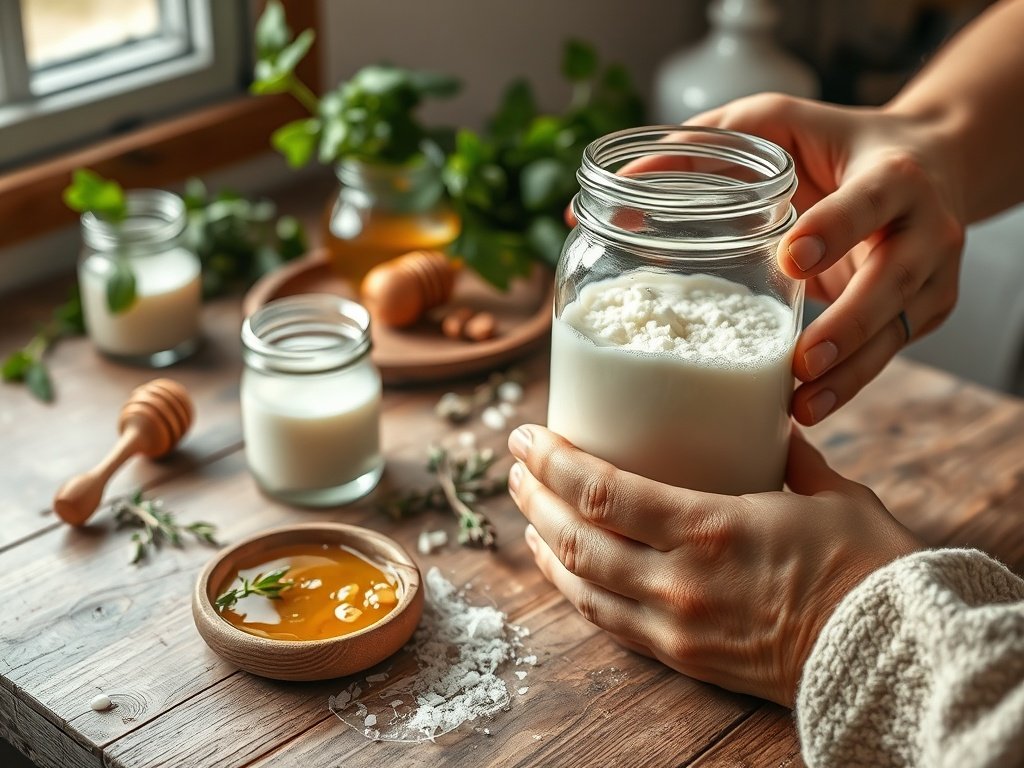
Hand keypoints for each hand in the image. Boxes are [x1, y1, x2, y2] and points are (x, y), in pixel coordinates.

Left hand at [507, 424, 920, 705]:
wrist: (895, 656)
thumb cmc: (870, 568)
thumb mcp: (830, 494)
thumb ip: (789, 458)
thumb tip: (771, 427)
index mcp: (708, 529)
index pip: (601, 492)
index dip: (552, 462)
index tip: (524, 436)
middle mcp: (678, 582)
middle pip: (575, 539)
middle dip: (534, 497)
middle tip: (515, 466)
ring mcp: (676, 627)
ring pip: (581, 587)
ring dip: (544, 545)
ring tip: (526, 513)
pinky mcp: (683, 658)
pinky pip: (610, 623)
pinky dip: (575, 591)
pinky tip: (562, 569)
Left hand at [685, 95, 966, 423]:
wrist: (928, 165)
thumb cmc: (832, 145)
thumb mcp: (775, 124)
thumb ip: (706, 145)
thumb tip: (623, 183)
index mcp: (891, 173)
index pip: (870, 200)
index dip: (835, 229)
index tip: (792, 259)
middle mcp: (923, 227)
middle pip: (892, 280)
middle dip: (848, 324)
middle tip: (801, 359)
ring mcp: (930, 276)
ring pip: (895, 331)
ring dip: (849, 373)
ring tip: (802, 405)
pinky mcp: (923, 312)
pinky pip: (888, 353)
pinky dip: (851, 383)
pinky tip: (811, 405)